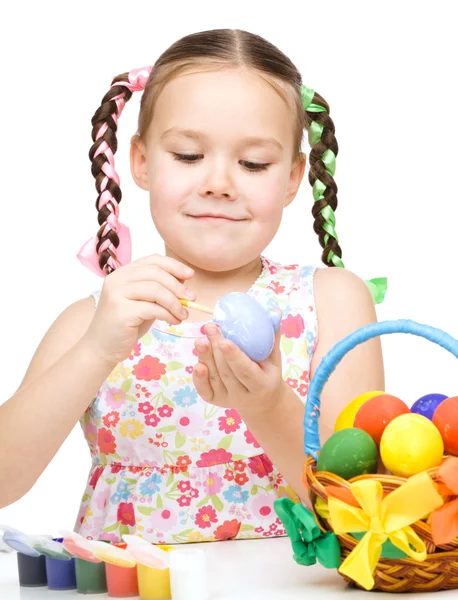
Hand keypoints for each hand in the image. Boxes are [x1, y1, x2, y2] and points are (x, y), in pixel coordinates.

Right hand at [81, 254, 195, 364]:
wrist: (102, 348)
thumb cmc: (126, 325)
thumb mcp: (144, 302)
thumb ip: (159, 290)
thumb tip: (184, 280)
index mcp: (123, 273)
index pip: (152, 260)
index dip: (174, 265)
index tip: (190, 275)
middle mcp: (117, 279)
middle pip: (155, 273)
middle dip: (178, 285)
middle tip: (191, 298)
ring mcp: (116, 294)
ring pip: (156, 290)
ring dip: (175, 302)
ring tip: (183, 314)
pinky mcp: (121, 311)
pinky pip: (153, 308)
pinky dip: (168, 314)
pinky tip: (174, 321)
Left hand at [192, 315, 283, 414]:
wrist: (261, 400)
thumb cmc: (267, 372)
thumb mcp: (274, 356)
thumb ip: (273, 334)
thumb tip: (274, 310)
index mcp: (262, 385)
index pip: (246, 371)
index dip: (234, 357)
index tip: (225, 340)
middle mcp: (244, 396)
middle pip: (226, 373)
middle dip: (216, 350)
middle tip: (211, 328)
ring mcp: (228, 399)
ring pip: (214, 378)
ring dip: (206, 358)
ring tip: (201, 339)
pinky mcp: (215, 401)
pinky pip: (204, 390)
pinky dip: (198, 378)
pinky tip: (197, 363)